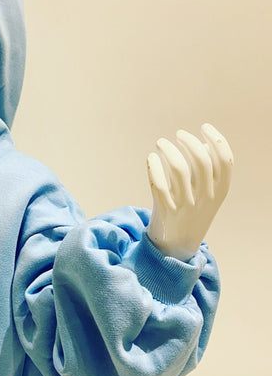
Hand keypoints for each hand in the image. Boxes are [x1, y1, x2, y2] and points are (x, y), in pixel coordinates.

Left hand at [146, 123, 232, 260]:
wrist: (175, 248)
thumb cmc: (189, 214)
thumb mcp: (205, 195)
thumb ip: (204, 172)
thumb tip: (199, 144)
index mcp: (220, 192)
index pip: (225, 161)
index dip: (216, 140)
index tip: (204, 127)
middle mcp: (206, 199)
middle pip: (202, 161)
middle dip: (189, 142)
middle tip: (178, 135)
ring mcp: (186, 206)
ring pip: (179, 169)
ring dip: (169, 150)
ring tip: (161, 143)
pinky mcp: (166, 213)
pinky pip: (159, 185)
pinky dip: (154, 167)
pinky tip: (151, 158)